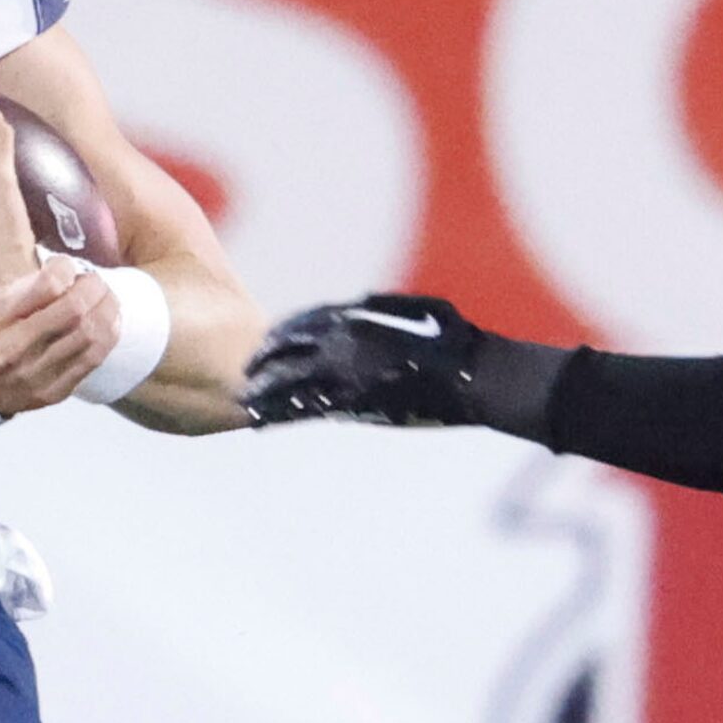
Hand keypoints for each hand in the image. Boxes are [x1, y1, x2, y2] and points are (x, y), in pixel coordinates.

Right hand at [0, 258, 118, 414]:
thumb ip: (21, 286)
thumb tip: (64, 273)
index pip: (47, 285)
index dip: (66, 269)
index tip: (64, 267)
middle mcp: (17, 347)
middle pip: (75, 310)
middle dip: (94, 287)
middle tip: (94, 281)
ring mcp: (38, 373)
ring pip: (91, 335)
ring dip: (107, 309)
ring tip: (105, 299)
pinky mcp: (55, 391)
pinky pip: (94, 359)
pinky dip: (108, 335)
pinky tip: (107, 322)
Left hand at [242, 294, 485, 426]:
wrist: (474, 378)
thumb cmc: (458, 342)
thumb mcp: (424, 308)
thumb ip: (386, 304)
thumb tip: (360, 299)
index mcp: (359, 315)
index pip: (304, 321)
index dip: (281, 334)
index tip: (267, 344)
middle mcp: (344, 341)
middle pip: (287, 349)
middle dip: (264, 361)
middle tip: (248, 373)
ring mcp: (346, 372)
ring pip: (288, 381)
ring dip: (263, 392)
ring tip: (247, 403)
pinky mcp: (353, 404)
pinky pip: (306, 410)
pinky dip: (279, 415)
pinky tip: (262, 423)